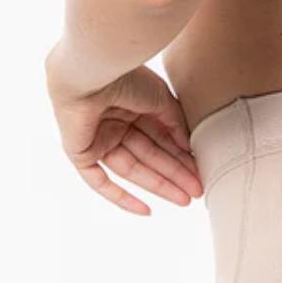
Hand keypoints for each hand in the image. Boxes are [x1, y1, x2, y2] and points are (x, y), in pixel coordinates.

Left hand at [46, 60, 203, 215]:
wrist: (93, 72)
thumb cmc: (125, 77)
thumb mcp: (161, 99)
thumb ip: (175, 123)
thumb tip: (188, 148)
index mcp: (133, 108)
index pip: (160, 138)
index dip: (181, 156)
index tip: (200, 171)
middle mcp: (116, 124)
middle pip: (149, 157)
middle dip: (175, 174)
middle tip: (197, 191)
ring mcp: (98, 140)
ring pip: (133, 170)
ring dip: (159, 185)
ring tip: (185, 198)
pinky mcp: (81, 153)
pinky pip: (100, 181)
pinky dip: (121, 197)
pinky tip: (146, 210)